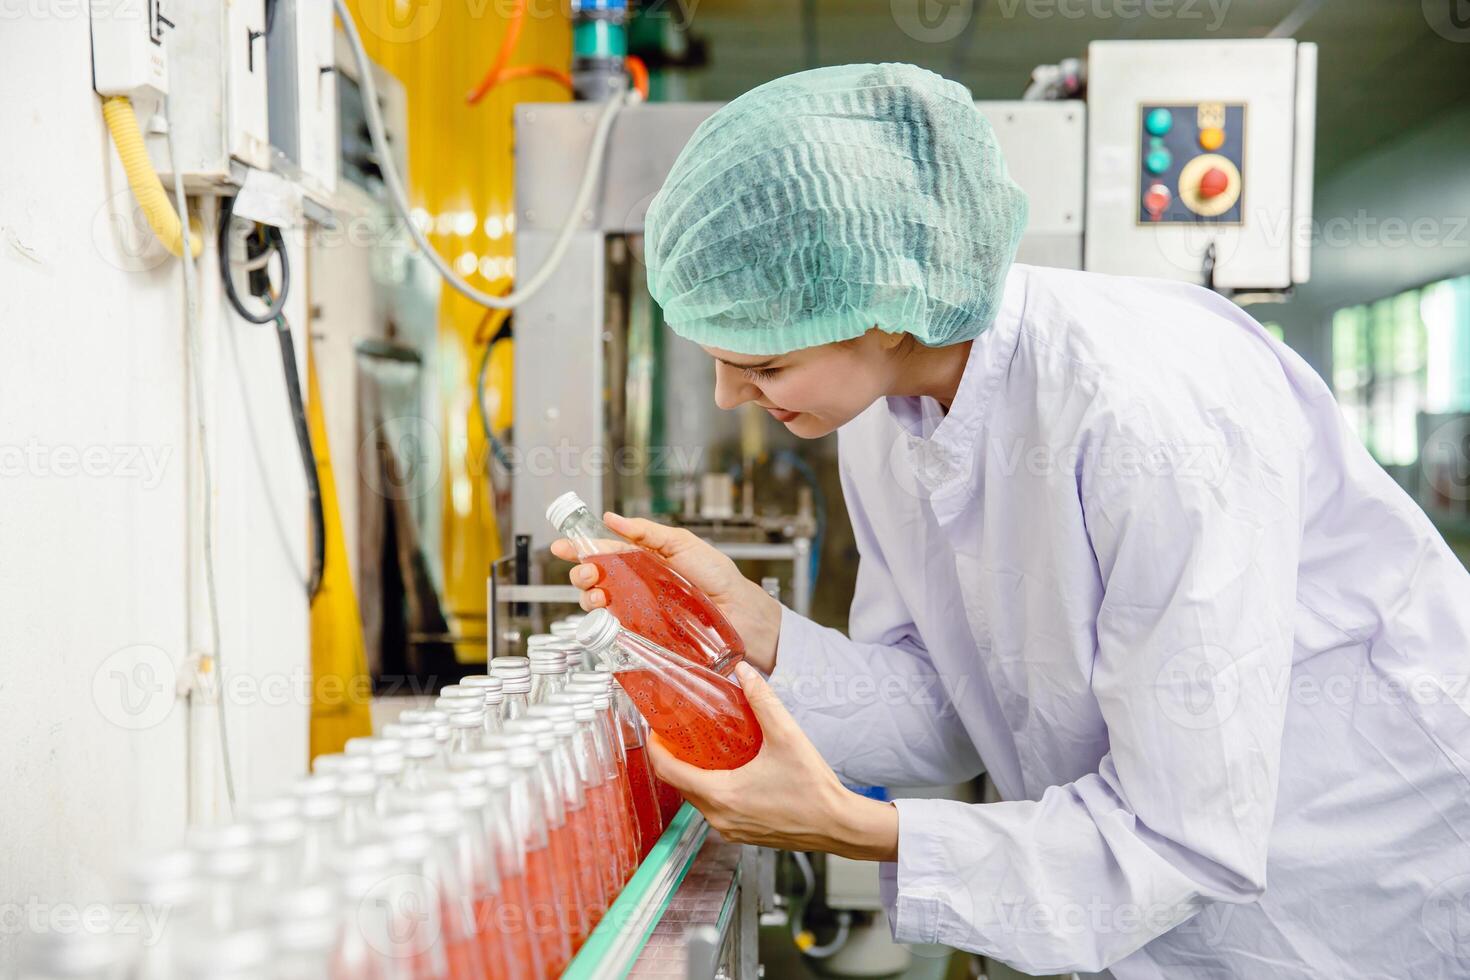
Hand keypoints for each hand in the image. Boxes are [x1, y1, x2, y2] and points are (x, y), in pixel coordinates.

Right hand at [550, 513, 783, 672]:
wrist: (740, 613)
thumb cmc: (718, 577)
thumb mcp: (682, 543)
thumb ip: (648, 532)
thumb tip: (613, 518)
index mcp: (645, 559)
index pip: (606, 551)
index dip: (581, 548)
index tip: (561, 546)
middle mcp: (638, 585)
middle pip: (597, 578)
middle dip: (582, 574)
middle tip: (586, 573)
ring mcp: (640, 610)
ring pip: (600, 604)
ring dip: (589, 597)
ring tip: (596, 595)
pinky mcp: (645, 634)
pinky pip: (615, 629)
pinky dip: (602, 623)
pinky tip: (604, 615)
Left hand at [647, 663, 898, 861]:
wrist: (838, 825)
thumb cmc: (813, 789)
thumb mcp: (786, 736)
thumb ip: (762, 700)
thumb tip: (744, 672)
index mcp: (721, 795)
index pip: (669, 771)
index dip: (656, 748)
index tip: (655, 729)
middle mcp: (719, 817)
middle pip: (680, 785)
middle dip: (674, 757)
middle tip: (678, 732)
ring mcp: (730, 829)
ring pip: (696, 798)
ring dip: (693, 774)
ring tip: (700, 747)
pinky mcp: (742, 833)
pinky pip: (714, 809)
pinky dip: (711, 788)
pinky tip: (726, 769)